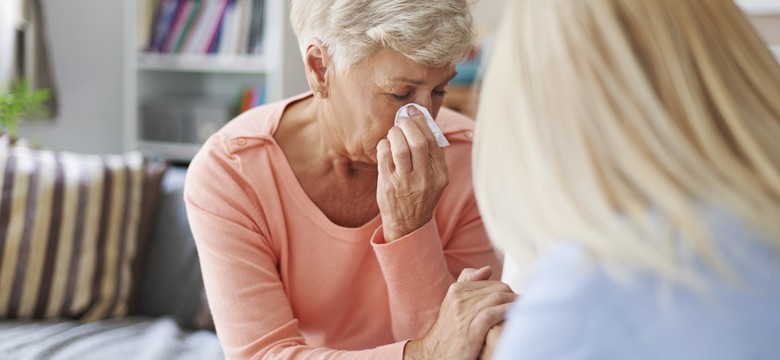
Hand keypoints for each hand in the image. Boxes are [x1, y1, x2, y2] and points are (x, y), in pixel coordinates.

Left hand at [376, 106, 448, 241]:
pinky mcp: (387, 185)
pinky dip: (384, 145)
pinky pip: (384, 157)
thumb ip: (431, 155)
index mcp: (440, 175)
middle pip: (418, 142)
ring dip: (395, 134)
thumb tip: (419, 122)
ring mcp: (405, 183)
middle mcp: (424, 179)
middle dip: (408, 125)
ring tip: (394, 131)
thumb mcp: (435, 179)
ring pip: (399, 149)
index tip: (414, 112)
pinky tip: (386, 145)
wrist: (408, 224)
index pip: (433, 142)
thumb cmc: (421, 194)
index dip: (422, 122)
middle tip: (402, 120)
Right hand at [404, 266, 516, 359]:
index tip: (515, 300)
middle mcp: (459, 297)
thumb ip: (468, 282)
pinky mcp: (472, 328)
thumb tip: (488, 269)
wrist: (435, 354)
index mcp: (456, 289)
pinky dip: (509, 312)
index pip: (491, 283)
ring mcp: (465, 312)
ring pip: (498, 298)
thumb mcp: (454, 304)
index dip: (506, 291)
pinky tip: (517, 316)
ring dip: (516, 303)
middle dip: (513, 296)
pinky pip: (496, 313)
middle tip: (524, 305)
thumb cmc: (450, 330)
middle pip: (497, 289)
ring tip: (525, 309)